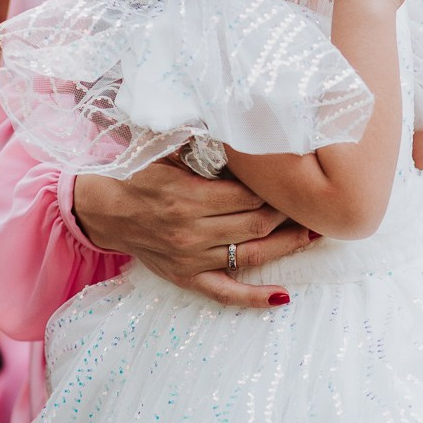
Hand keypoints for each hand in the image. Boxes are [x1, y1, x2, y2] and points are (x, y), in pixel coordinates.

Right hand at [73, 159, 312, 307]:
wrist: (107, 210)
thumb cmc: (142, 175)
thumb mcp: (166, 150)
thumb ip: (201, 142)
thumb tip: (239, 125)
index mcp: (188, 197)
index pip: (248, 195)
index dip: (276, 188)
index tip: (295, 179)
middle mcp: (192, 232)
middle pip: (256, 224)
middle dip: (288, 214)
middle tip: (312, 203)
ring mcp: (191, 259)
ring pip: (251, 256)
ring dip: (287, 246)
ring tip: (315, 235)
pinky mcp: (188, 278)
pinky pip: (225, 293)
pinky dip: (255, 297)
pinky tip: (283, 296)